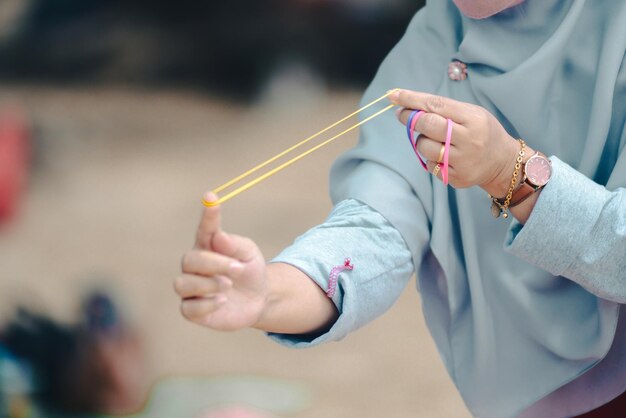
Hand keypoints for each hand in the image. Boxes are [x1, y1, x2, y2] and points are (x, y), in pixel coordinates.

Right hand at [175, 192, 268, 330]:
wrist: (259, 299)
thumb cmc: (250, 271)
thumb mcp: (250, 254)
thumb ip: (235, 245)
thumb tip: (219, 238)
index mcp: (208, 246)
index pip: (204, 228)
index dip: (207, 214)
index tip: (211, 196)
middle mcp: (195, 266)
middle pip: (190, 260)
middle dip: (214, 264)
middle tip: (237, 269)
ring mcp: (191, 288)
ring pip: (183, 283)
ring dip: (207, 284)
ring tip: (228, 285)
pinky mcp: (193, 310)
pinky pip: (188, 308)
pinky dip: (206, 304)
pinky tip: (223, 301)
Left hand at [390, 89, 527, 196]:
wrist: (503, 162)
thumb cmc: (481, 132)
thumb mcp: (471, 114)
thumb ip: (444, 110)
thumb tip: (409, 106)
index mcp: (473, 119)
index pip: (436, 105)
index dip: (412, 99)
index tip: (394, 95)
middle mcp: (469, 139)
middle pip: (427, 125)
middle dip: (409, 118)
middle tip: (402, 114)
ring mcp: (462, 160)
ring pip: (424, 147)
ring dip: (421, 141)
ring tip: (433, 139)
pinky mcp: (457, 177)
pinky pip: (430, 165)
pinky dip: (431, 158)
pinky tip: (444, 156)